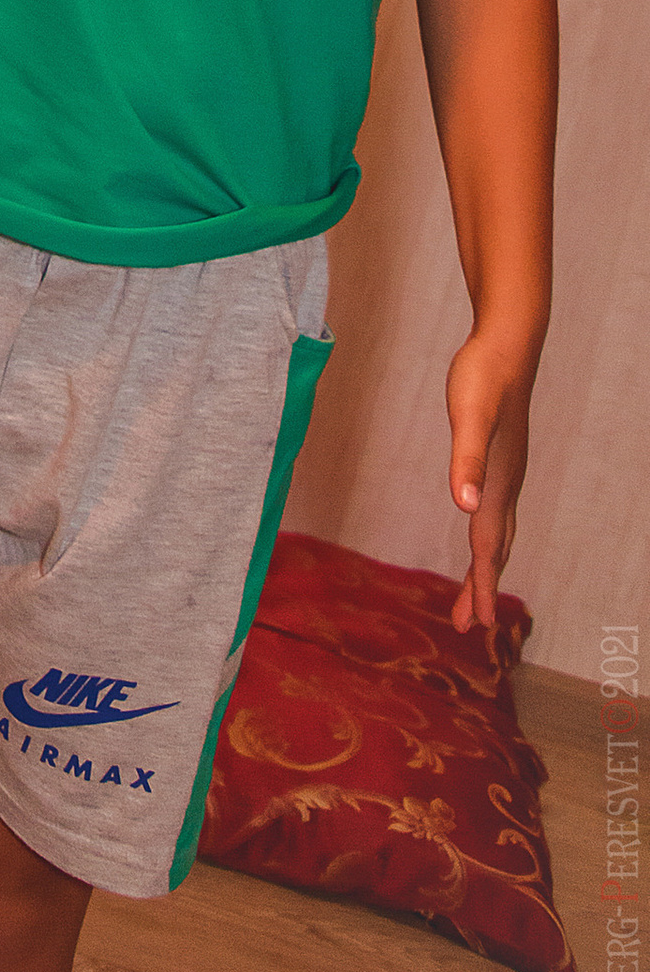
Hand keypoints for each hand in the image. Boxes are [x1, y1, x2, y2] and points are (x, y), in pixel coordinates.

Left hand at [445, 331, 533, 634]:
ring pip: (497, 530)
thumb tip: (464, 506)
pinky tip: (478, 525)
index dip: (481, 586)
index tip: (479, 626)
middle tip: (471, 624)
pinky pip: (495, 510)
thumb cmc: (483, 378)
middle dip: (482, 587)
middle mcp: (506, 485)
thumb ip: (466, 459)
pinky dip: (488, 533)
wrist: (507, 345)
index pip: (487, 547)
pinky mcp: (501, 458)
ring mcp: (506, 473)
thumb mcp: (469, 417)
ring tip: (475, 588)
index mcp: (497, 484)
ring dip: (485, 564)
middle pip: (494, 549)